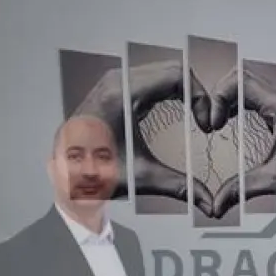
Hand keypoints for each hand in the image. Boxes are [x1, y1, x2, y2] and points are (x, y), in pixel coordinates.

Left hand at [74, 61, 214, 214]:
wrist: (65, 172)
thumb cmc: (93, 173)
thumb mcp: (140, 178)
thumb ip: (178, 186)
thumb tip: (210, 205)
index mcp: (121, 95)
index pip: (176, 76)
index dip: (201, 97)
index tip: (207, 125)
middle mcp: (117, 81)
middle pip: (174, 70)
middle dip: (198, 94)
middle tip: (207, 122)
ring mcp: (116, 80)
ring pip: (166, 71)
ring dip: (187, 91)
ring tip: (198, 117)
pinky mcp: (118, 86)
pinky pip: (154, 78)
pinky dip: (174, 91)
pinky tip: (182, 111)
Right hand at [205, 66, 275, 217]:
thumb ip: (243, 189)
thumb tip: (217, 205)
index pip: (241, 80)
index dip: (219, 96)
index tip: (213, 123)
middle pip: (241, 77)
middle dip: (220, 95)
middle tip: (211, 122)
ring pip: (246, 83)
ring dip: (227, 98)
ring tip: (216, 122)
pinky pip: (253, 95)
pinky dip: (236, 103)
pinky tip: (228, 121)